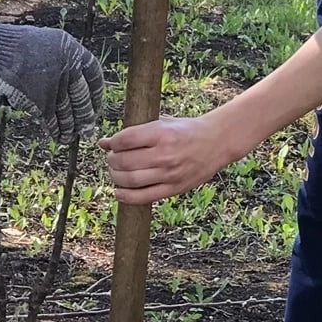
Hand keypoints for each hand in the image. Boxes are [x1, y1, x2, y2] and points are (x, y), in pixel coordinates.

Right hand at [0, 19, 104, 143]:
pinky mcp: (40, 100)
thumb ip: (65, 59)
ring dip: (70, 127)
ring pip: (68, 112)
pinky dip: (55, 129)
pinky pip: (52, 119)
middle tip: (86, 128)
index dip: (95, 94)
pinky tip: (57, 136)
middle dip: (85, 115)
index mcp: (73, 51)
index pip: (94, 77)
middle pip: (82, 97)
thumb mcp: (49, 42)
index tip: (94, 104)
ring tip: (71, 136)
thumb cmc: (17, 45)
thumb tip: (77, 80)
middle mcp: (68, 68)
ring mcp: (55, 85)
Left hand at [100, 112, 238, 203]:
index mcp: (162, 133)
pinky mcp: (174, 188)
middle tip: (112, 159)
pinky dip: (126, 197)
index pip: (125, 140)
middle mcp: (165, 154)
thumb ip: (135, 132)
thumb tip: (103, 143)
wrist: (217, 141)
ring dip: (116, 177)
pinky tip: (119, 192)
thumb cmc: (187, 130)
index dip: (112, 143)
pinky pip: (144, 197)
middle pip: (124, 161)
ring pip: (130, 180)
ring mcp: (170, 173)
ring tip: (116, 172)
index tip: (111, 144)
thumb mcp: (162, 123)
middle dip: (112, 161)